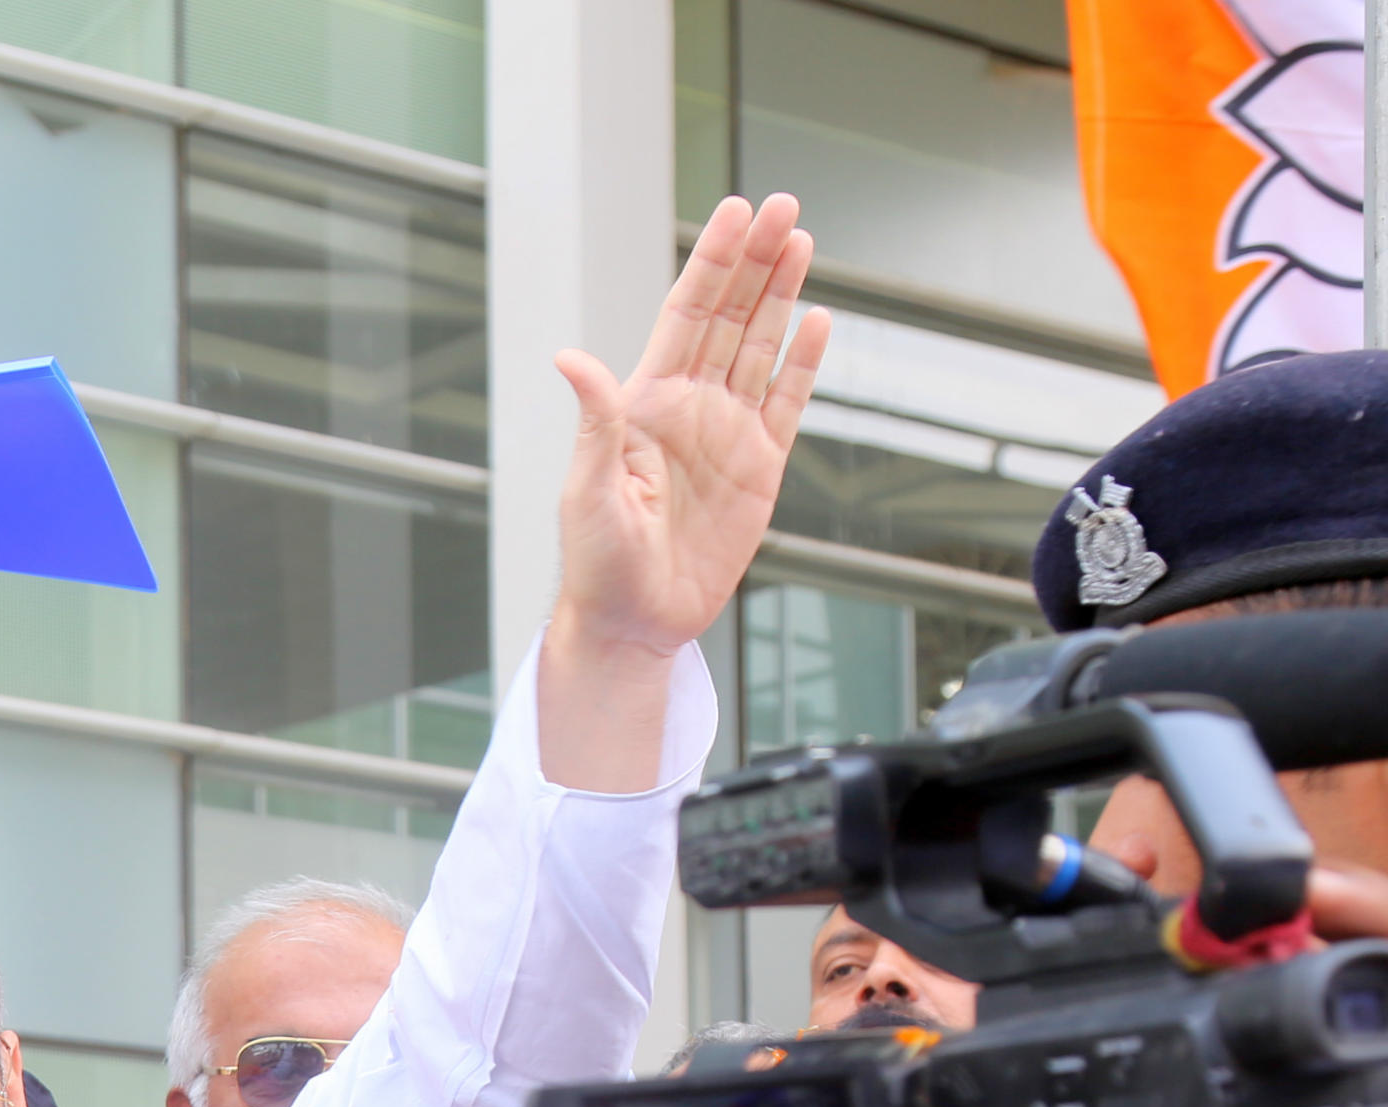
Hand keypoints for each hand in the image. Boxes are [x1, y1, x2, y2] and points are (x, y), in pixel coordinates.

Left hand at [549, 195, 830, 668]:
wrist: (633, 622)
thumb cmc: (596, 563)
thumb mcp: (588, 491)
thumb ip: (596, 422)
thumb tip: (571, 358)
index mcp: (647, 403)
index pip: (687, 314)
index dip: (713, 263)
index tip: (737, 212)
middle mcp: (690, 408)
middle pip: (730, 316)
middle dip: (755, 260)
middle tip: (784, 204)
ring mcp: (728, 434)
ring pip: (761, 347)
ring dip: (781, 295)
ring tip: (801, 239)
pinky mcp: (759, 470)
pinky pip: (786, 403)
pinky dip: (802, 363)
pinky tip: (816, 320)